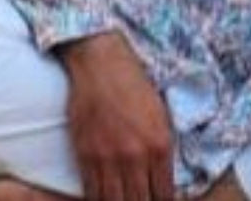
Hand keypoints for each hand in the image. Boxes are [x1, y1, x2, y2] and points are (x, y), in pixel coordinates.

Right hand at [58, 32, 174, 200]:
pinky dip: (99, 199)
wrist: (101, 63)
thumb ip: (163, 150)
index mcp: (160, 145)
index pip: (164, 195)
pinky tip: (104, 198)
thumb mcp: (161, 115)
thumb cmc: (134, 83)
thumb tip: (164, 179)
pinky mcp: (85, 156)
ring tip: (124, 200)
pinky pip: (92, 192)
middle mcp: (136, 156)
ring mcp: (109, 158)